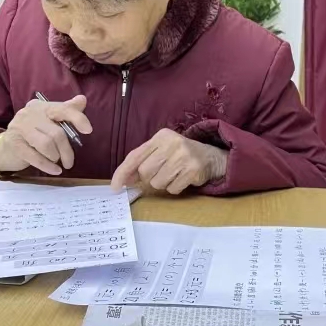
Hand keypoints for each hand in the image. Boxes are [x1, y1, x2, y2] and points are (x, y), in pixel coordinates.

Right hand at [0, 95, 92, 174]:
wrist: (4, 148)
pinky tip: (55, 170)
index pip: (62, 109)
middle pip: (57, 133)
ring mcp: (19, 128)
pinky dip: (47, 166)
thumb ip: (66, 110)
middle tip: (70, 162)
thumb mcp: (50, 120)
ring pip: (46, 144)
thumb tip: (82, 99)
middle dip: (67, 150)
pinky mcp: (14, 144)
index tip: (88, 130)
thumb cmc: (32, 134)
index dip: (77, 119)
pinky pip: (35, 157)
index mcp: (41, 106)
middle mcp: (29, 114)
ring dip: (56, 157)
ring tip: (56, 161)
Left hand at [110, 128, 227, 193]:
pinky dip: (175, 188)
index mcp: (161, 136)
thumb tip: (122, 181)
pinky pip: (172, 189)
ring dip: (163, 183)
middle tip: (161, 172)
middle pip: (145, 171)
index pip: (135, 156)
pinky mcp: (193, 169)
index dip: (122, 173)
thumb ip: (141, 162)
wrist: (211, 157)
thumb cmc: (179, 155)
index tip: (115, 187)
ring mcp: (184, 156)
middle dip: (149, 177)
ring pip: (157, 182)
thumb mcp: (160, 151)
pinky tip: (182, 178)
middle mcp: (172, 143)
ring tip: (174, 174)